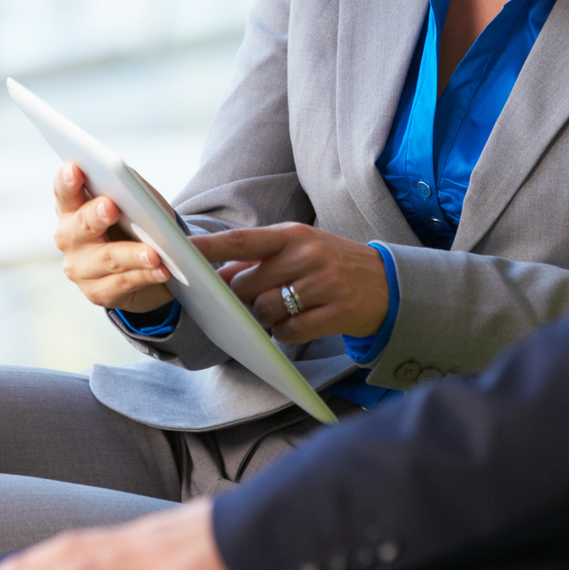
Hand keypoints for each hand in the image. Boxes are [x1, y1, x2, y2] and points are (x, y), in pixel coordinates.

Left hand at [0, 500, 235, 569]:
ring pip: (92, 565)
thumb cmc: (247, 539)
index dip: (46, 555)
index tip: (10, 568)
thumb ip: (166, 556)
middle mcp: (147, 539)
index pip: (87, 541)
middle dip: (30, 567)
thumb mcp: (199, 542)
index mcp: (150, 533)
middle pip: (77, 550)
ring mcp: (162, 557)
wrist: (285, 522)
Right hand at [52, 163, 171, 312]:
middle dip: (95, 216)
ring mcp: (80, 268)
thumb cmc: (136, 222)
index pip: (64, 192)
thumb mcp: (137, 201)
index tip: (73, 169)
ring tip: (153, 253)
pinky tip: (162, 270)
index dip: (66, 181)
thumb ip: (133, 190)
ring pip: (107, 259)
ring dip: (131, 255)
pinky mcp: (97, 292)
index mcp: (72, 207)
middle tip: (110, 207)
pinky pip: (123, 283)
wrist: (146, 263)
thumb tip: (138, 189)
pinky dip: (145, 275)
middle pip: (80, 226)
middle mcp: (68, 237)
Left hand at [190, 223, 387, 343]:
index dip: (208, 248)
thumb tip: (217, 277)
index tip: (180, 252)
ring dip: (265, 318)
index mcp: (293, 235)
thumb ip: (260, 258)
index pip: (241, 241)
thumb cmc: (332, 264)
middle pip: (248, 285)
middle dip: (240, 299)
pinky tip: (300, 324)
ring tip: (283, 310)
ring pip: (267, 311)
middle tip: (251, 300)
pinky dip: (286, 335)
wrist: (388, 283)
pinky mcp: (338, 313)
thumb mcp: (300, 249)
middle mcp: (307, 255)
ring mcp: (324, 284)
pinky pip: (291, 332)